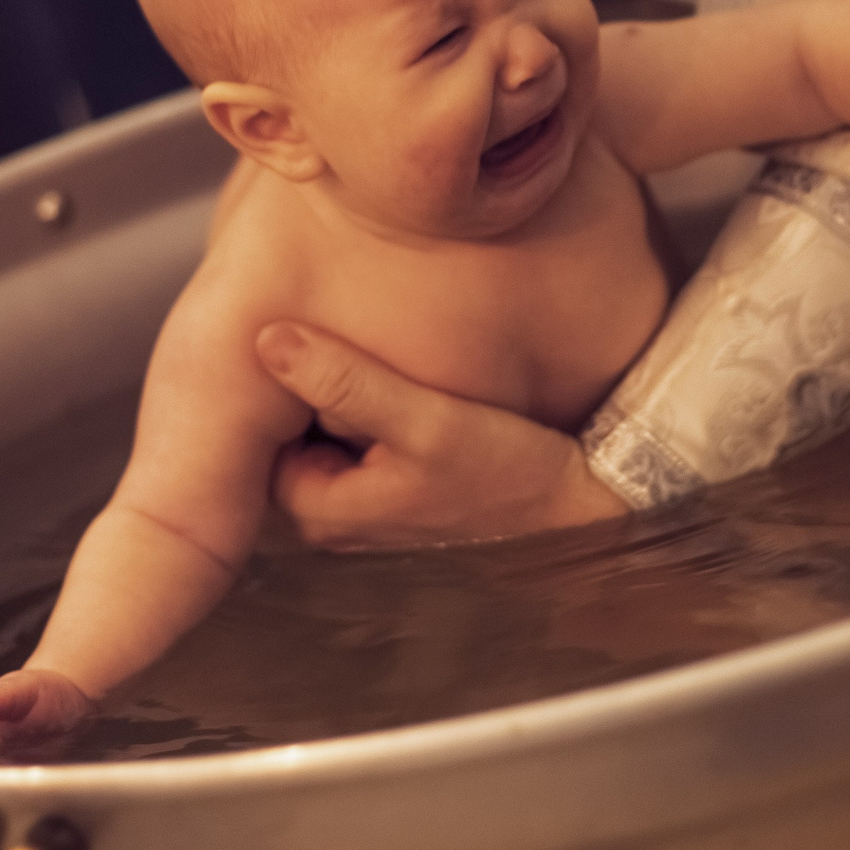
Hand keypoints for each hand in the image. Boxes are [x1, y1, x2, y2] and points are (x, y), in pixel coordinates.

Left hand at [260, 322, 627, 546]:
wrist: (585, 510)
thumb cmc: (512, 476)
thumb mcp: (428, 420)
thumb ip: (346, 381)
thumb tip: (269, 338)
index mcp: (322, 508)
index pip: (264, 428)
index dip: (288, 376)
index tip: (317, 331)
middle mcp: (336, 518)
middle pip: (293, 427)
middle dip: (319, 384)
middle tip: (358, 339)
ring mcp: (366, 508)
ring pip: (328, 430)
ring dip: (349, 393)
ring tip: (389, 358)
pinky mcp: (397, 494)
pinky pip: (362, 438)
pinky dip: (376, 410)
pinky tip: (410, 383)